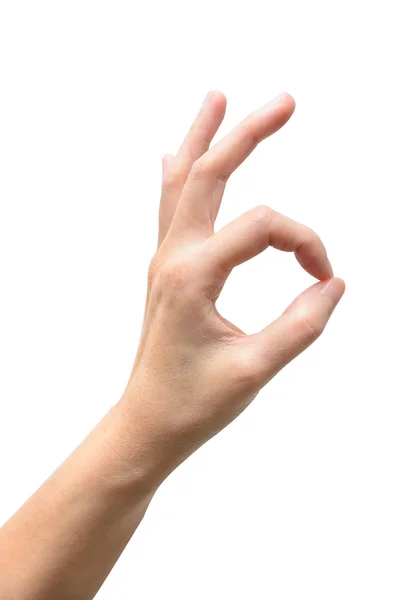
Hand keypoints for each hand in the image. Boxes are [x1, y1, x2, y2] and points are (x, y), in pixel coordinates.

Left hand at [122, 91, 344, 483]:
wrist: (147, 423)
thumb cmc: (192, 403)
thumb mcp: (255, 369)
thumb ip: (300, 325)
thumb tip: (333, 284)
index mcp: (193, 276)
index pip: (262, 228)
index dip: (305, 243)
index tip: (324, 276)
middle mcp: (173, 258)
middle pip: (209, 175)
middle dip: (247, 134)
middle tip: (285, 102)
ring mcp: (166, 261)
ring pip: (183, 184)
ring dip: (203, 139)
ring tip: (217, 99)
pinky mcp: (168, 271)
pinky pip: (170, 210)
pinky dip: (178, 175)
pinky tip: (175, 154)